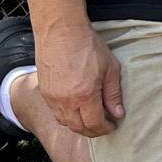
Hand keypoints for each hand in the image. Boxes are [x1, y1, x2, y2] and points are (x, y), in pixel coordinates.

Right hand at [35, 23, 123, 137]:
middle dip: (93, 130)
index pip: (94, 124)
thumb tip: (118, 113)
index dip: (106, 128)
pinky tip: (77, 109)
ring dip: (79, 125)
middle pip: (78, 128)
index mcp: (84, 95)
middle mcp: (65, 101)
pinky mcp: (44, 92)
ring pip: (65, 123)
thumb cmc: (88, 46)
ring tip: (92, 118)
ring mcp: (51, 98)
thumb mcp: (110, 68)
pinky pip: (55, 113)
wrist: (61, 31)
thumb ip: (113, 94)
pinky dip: (67, 117)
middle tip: (104, 125)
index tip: (114, 124)